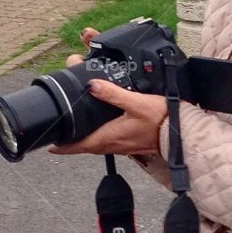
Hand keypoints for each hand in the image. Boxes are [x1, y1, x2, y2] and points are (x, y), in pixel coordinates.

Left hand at [48, 83, 168, 156]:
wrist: (180, 132)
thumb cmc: (160, 120)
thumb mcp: (135, 102)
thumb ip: (112, 94)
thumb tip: (91, 85)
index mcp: (108, 137)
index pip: (79, 146)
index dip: (62, 147)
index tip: (50, 147)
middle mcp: (112, 144)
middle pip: (85, 146)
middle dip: (72, 141)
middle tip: (62, 133)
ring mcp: (121, 146)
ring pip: (96, 145)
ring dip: (85, 139)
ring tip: (78, 129)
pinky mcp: (129, 143)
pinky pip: (108, 142)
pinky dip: (99, 136)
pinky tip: (102, 126)